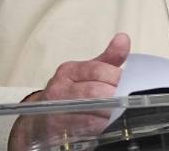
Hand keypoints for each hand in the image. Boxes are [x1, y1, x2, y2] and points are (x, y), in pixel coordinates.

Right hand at [9, 34, 130, 150]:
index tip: (127, 84)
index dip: (116, 77)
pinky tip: (105, 123)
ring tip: (118, 112)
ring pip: (91, 109)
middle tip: (125, 100)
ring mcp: (58, 109)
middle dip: (115, 96)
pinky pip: (86, 126)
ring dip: (110, 112)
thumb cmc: (68, 94)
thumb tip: (123, 39)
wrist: (40, 119)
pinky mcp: (59, 128)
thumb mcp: (86, 74)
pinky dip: (101, 125)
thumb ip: (107, 59)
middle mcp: (61, 88)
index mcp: (69, 71)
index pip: (97, 69)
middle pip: (95, 91)